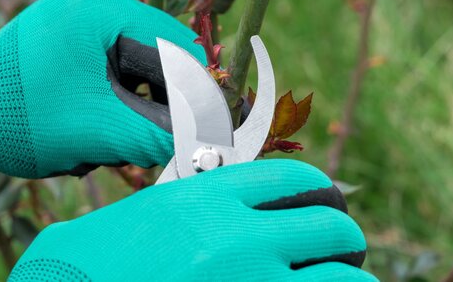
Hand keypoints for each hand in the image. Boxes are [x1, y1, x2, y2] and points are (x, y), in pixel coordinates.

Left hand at [0, 0, 203, 177]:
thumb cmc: (21, 117)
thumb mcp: (97, 129)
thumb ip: (159, 136)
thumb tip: (212, 146)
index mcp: (101, 6)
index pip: (173, 46)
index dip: (194, 92)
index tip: (204, 131)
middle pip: (157, 53)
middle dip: (158, 102)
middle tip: (148, 141)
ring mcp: (81, 12)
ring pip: (139, 62)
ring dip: (136, 103)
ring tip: (111, 136)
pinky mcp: (72, 30)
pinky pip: (116, 62)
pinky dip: (117, 96)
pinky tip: (97, 122)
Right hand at [9, 160, 377, 281]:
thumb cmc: (103, 258)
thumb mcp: (158, 210)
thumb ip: (212, 200)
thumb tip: (262, 196)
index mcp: (210, 198)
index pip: (297, 181)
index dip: (321, 193)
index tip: (325, 206)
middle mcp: (237, 239)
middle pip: (331, 227)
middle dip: (344, 239)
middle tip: (342, 251)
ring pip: (342, 278)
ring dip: (349, 279)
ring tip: (343, 279)